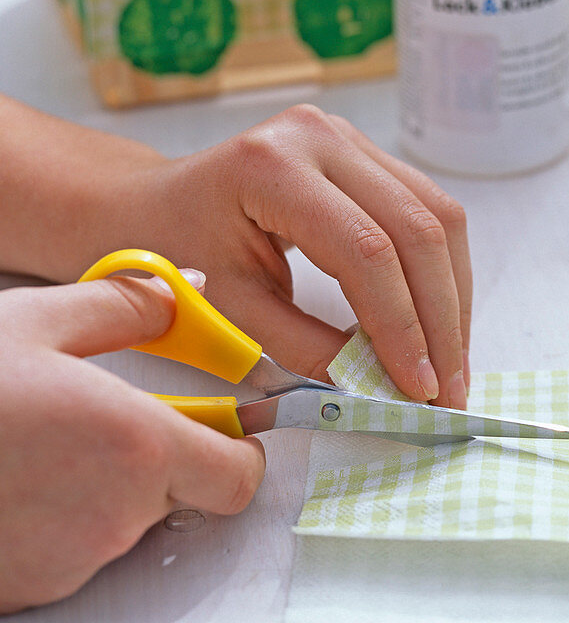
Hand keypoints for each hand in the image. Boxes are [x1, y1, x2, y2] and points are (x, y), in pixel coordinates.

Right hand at [0, 274, 264, 612]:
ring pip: (127, 520)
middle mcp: (117, 515)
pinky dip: (65, 516)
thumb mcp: (38, 322)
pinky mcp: (34, 586)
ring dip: (109, 485)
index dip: (238, 449)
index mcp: (138, 446)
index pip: (239, 475)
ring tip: (48, 442)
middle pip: (184, 493)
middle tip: (112, 417)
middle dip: (168, 457)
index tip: (221, 424)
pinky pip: (76, 548)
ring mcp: (72, 559)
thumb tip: (186, 289)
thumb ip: (129, 306)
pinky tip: (20, 479)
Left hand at [91, 105, 470, 408]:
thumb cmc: (178, 253)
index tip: (419, 387)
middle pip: (418, 228)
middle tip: (450, 387)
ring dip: (453, 296)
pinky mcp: (369, 152)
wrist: (155, 203)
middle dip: (442, 318)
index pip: (366, 250)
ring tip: (452, 361)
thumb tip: (381, 387)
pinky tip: (439, 320)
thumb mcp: (231, 309)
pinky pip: (429, 211)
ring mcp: (351, 136)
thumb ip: (306, 348)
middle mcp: (322, 136)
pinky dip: (441, 273)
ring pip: (440, 217)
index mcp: (273, 168)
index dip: (402, 324)